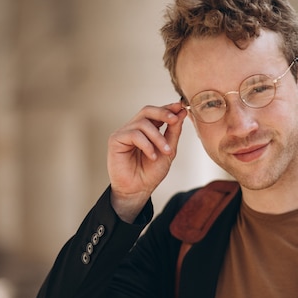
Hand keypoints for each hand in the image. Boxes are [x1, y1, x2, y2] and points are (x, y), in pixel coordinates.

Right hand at [107, 102, 186, 221]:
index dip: (168, 108)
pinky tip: (152, 156)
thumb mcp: (168, 151)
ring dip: (158, 137)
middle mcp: (134, 128)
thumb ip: (173, 132)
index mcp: (147, 129)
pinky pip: (134, 134)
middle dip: (163, 113)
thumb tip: (182, 112)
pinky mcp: (115, 140)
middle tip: (175, 119)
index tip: (181, 107)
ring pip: (143, 123)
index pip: (156, 113)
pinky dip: (147, 145)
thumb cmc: (151, 173)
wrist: (138, 190)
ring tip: (166, 151)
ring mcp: (124, 133)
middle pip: (147, 110)